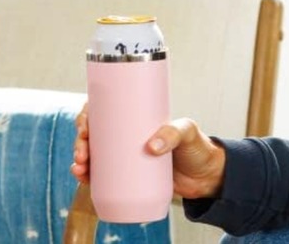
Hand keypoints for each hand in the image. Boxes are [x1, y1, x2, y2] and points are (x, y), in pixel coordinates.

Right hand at [70, 104, 225, 199]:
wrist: (208, 177)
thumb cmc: (198, 148)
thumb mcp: (187, 132)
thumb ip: (172, 134)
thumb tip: (151, 147)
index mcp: (135, 117)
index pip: (103, 109)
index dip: (86, 115)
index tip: (84, 126)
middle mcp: (126, 134)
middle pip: (93, 132)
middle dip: (80, 142)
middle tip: (82, 154)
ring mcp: (126, 155)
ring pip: (94, 154)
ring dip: (80, 160)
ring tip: (80, 170)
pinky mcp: (129, 175)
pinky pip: (102, 174)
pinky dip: (89, 176)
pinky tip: (83, 178)